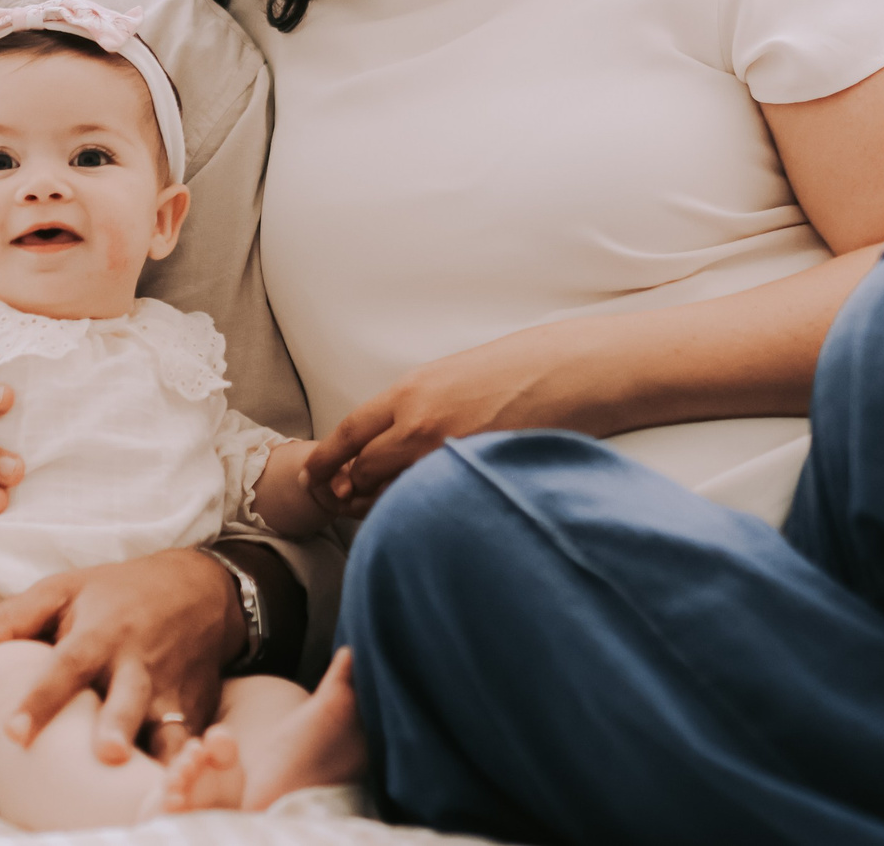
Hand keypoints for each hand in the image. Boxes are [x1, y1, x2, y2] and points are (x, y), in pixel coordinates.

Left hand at [0, 549, 239, 763]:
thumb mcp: (62, 590)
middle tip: (106, 754)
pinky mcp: (197, 709)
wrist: (201, 588)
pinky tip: (187, 789)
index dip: (40, 701)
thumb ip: (7, 621)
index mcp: (99, 632)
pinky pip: (194, 741)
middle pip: (126, 697)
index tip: (12, 734)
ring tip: (156, 781)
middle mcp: (137, 662)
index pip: (66, 667)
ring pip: (168, 725)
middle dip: (119, 726)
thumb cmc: (116, 592)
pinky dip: (194, 763)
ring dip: (163, 751)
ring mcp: (172, 688)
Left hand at [304, 322, 595, 518]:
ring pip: (394, 491)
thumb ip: (420, 403)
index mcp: (412, 390)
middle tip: (339, 503)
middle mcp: (420, 421)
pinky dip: (418, 510)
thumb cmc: (518, 368)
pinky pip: (431, 502)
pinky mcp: (473, 475)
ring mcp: (447, 452)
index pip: (350, 430)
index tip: (312, 476)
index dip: (327, 457)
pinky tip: (419, 516)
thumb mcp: (454, 375)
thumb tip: (396, 432)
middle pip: (364, 468)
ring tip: (373, 514)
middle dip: (348, 488)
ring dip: (380, 504)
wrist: (571, 371)